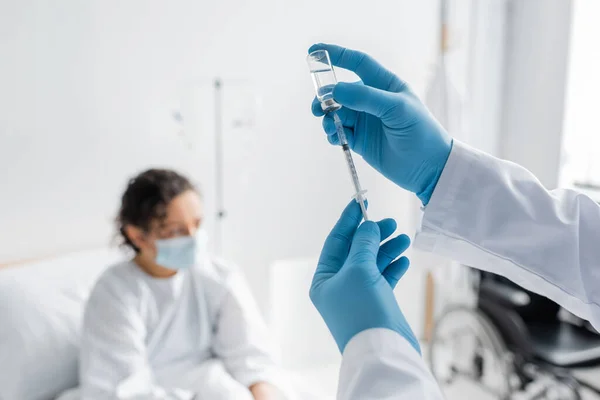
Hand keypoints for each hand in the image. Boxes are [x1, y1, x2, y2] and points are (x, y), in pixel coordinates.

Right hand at [309, 43, 452, 204]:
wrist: (429, 168)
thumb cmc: (420, 132)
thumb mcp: (397, 109)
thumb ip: (365, 97)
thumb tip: (334, 90)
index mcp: (385, 85)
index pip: (358, 63)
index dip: (337, 55)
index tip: (314, 51)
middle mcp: (372, 100)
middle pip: (340, 91)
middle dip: (325, 97)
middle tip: (317, 108)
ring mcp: (365, 121)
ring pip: (336, 113)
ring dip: (327, 118)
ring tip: (329, 127)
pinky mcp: (360, 141)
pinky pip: (338, 132)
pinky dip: (332, 134)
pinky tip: (335, 139)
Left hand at [310, 201, 419, 352]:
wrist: (383, 352)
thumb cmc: (363, 311)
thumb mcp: (360, 270)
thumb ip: (363, 244)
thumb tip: (368, 225)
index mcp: (324, 279)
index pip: (336, 240)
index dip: (349, 219)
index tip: (362, 199)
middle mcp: (338, 286)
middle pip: (356, 250)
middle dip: (374, 235)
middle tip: (392, 223)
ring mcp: (357, 295)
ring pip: (372, 263)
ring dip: (387, 249)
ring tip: (404, 238)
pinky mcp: (376, 303)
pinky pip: (384, 277)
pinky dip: (393, 266)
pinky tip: (403, 258)